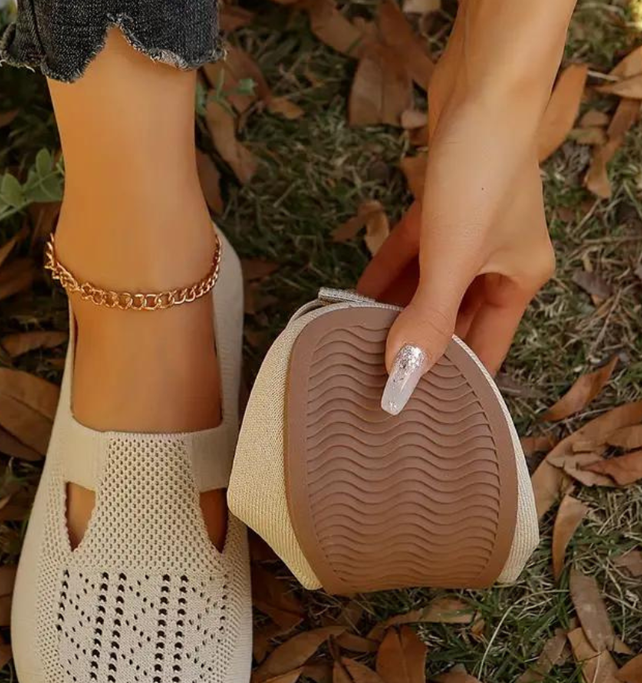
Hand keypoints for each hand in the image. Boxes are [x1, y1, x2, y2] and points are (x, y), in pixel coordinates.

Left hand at [357, 4, 560, 413]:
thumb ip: (428, 316)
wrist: (481, 87)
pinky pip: (412, 255)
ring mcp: (468, 236)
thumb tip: (404, 373)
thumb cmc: (482, 174)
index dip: (452, 377)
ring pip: (427, 288)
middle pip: (450, 319)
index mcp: (517, 282)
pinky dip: (388, 274)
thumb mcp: (454, 257)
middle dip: (414, 343)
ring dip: (394, 310)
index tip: (415, 405)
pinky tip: (356, 298)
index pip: (484, 347)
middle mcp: (496, 263)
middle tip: (373, 376)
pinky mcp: (441, 210)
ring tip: (355, 343)